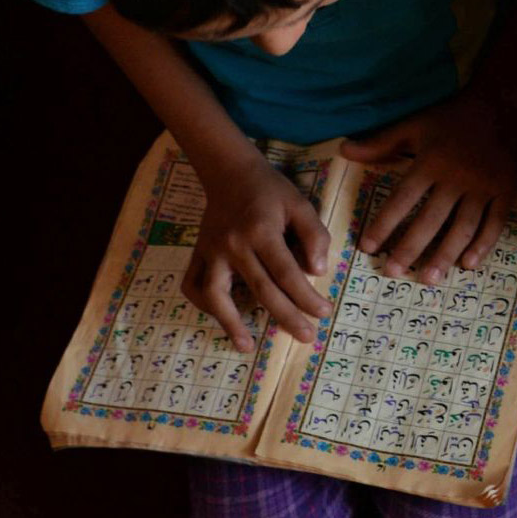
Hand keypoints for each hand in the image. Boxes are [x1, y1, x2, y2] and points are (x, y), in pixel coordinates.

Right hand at [184, 150, 332, 350]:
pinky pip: (193, 285)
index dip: (306, 296)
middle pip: (261, 290)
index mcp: (261, 231)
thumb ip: (314, 235)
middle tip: (306, 337)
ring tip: (247, 345)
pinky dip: (204, 304)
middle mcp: (233, 245)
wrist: (229, 171)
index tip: (323, 313)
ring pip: (216, 295)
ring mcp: (211, 251)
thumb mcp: (300, 204)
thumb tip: (318, 272)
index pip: (286, 272)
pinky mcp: (198, 253)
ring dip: (230, 323)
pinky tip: (221, 317)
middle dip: (286, 316)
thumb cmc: (270, 190)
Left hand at [341, 96, 516, 281]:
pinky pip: (495, 223)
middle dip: (410, 248)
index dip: (385, 224)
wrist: (502, 106)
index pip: (403, 199)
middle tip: (393, 271)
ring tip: (428, 279)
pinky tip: (468, 264)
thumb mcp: (415, 125)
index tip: (368, 247)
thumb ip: (381, 142)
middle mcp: (457, 177)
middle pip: (431, 219)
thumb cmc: (452, 118)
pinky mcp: (506, 191)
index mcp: (432, 162)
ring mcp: (484, 186)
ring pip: (463, 227)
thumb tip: (343, 151)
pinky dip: (483, 245)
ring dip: (445, 255)